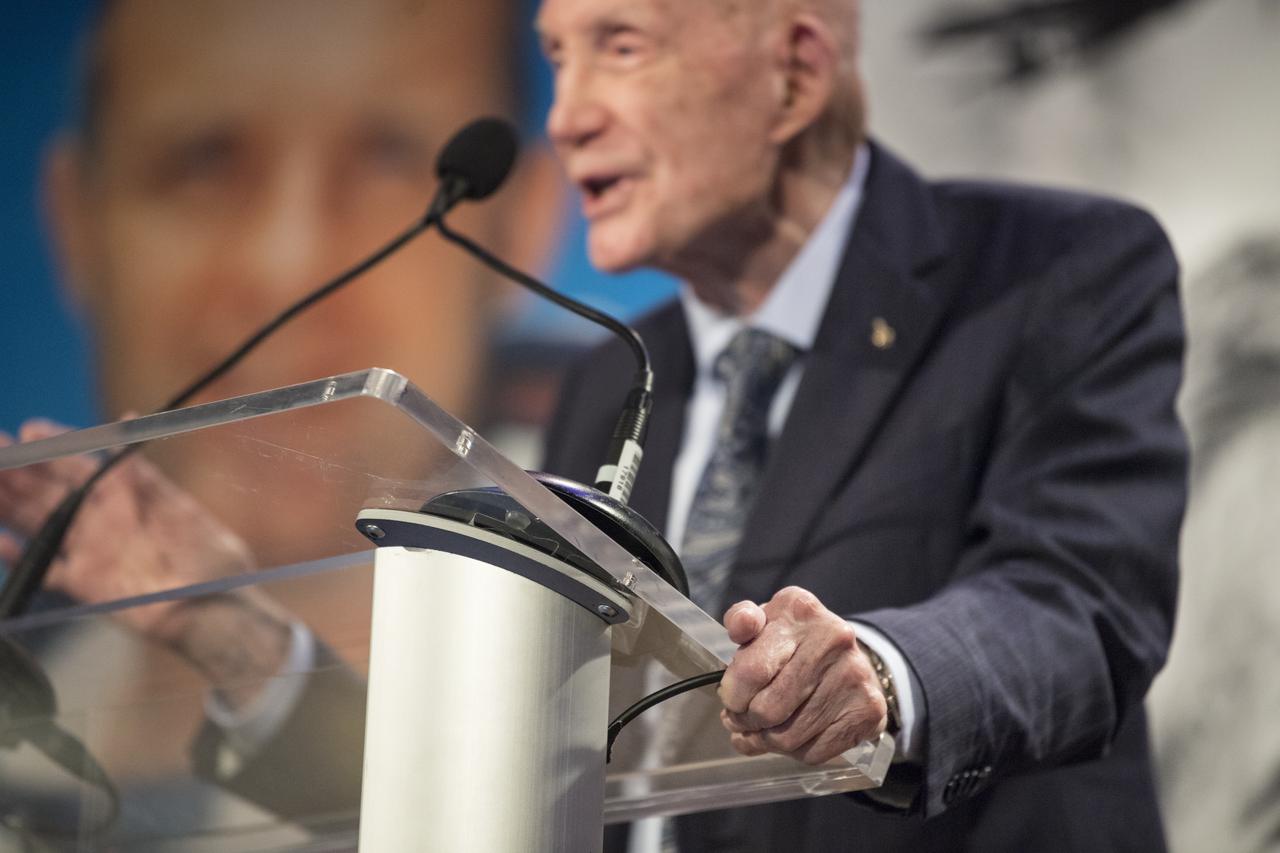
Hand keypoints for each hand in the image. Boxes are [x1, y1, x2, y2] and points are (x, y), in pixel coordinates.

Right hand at [0, 419, 263, 645]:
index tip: (28, 431)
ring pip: (37, 521)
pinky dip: (17, 556)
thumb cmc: (208, 556)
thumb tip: (130, 418)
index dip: (53, 447)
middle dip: (15, 470)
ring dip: (6, 503)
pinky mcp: (85, 584)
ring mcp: (90, 550)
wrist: (215, 610)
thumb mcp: (178, 509)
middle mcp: (101, 519)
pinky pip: (42, 568)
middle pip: (47, 490)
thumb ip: (144, 474)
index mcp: (124, 496)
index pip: (78, 464)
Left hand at [718, 586, 886, 764]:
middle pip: (768, 709)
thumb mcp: (765, 621)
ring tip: (760, 730)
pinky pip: (813, 753)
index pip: (753, 670)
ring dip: (765, 740)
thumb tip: (742, 626)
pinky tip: (788, 738)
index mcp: (800, 611)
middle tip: (740, 719)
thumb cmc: (794, 643)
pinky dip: (792, 753)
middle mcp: (834, 639)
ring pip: (788, 737)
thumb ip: (742, 619)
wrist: (848, 659)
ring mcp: (855, 676)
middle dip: (745, 720)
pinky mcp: (868, 712)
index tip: (729, 699)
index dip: (732, 695)